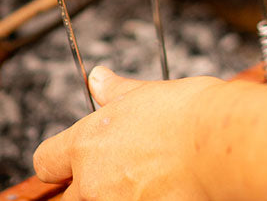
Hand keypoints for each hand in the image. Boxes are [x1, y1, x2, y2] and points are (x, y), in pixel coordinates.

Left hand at [33, 66, 219, 199]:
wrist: (219, 145)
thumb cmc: (186, 116)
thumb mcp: (143, 93)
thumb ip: (114, 92)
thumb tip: (97, 78)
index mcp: (86, 143)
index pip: (46, 161)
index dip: (59, 161)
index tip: (72, 161)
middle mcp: (92, 181)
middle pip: (70, 198)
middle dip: (87, 187)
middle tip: (118, 172)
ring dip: (115, 196)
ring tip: (144, 180)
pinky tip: (162, 190)